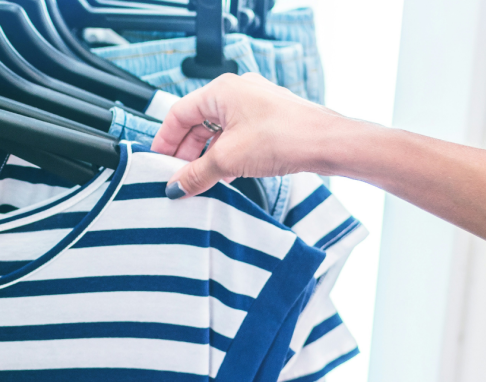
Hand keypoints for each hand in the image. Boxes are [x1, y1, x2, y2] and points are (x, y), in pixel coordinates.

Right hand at [151, 72, 352, 197]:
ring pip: (218, 132)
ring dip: (206, 156)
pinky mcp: (270, 121)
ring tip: (199, 180)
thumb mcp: (228, 160)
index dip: (165, 140)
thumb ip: (195, 174)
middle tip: (177, 176)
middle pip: (198, 123)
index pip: (179, 114)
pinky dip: (226, 155)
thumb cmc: (285, 136)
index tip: (158, 162)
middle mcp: (238, 93)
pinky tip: (224, 175)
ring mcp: (256, 106)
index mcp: (221, 91)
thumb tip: (175, 186)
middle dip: (186, 152)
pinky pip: (237, 137)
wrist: (327, 143)